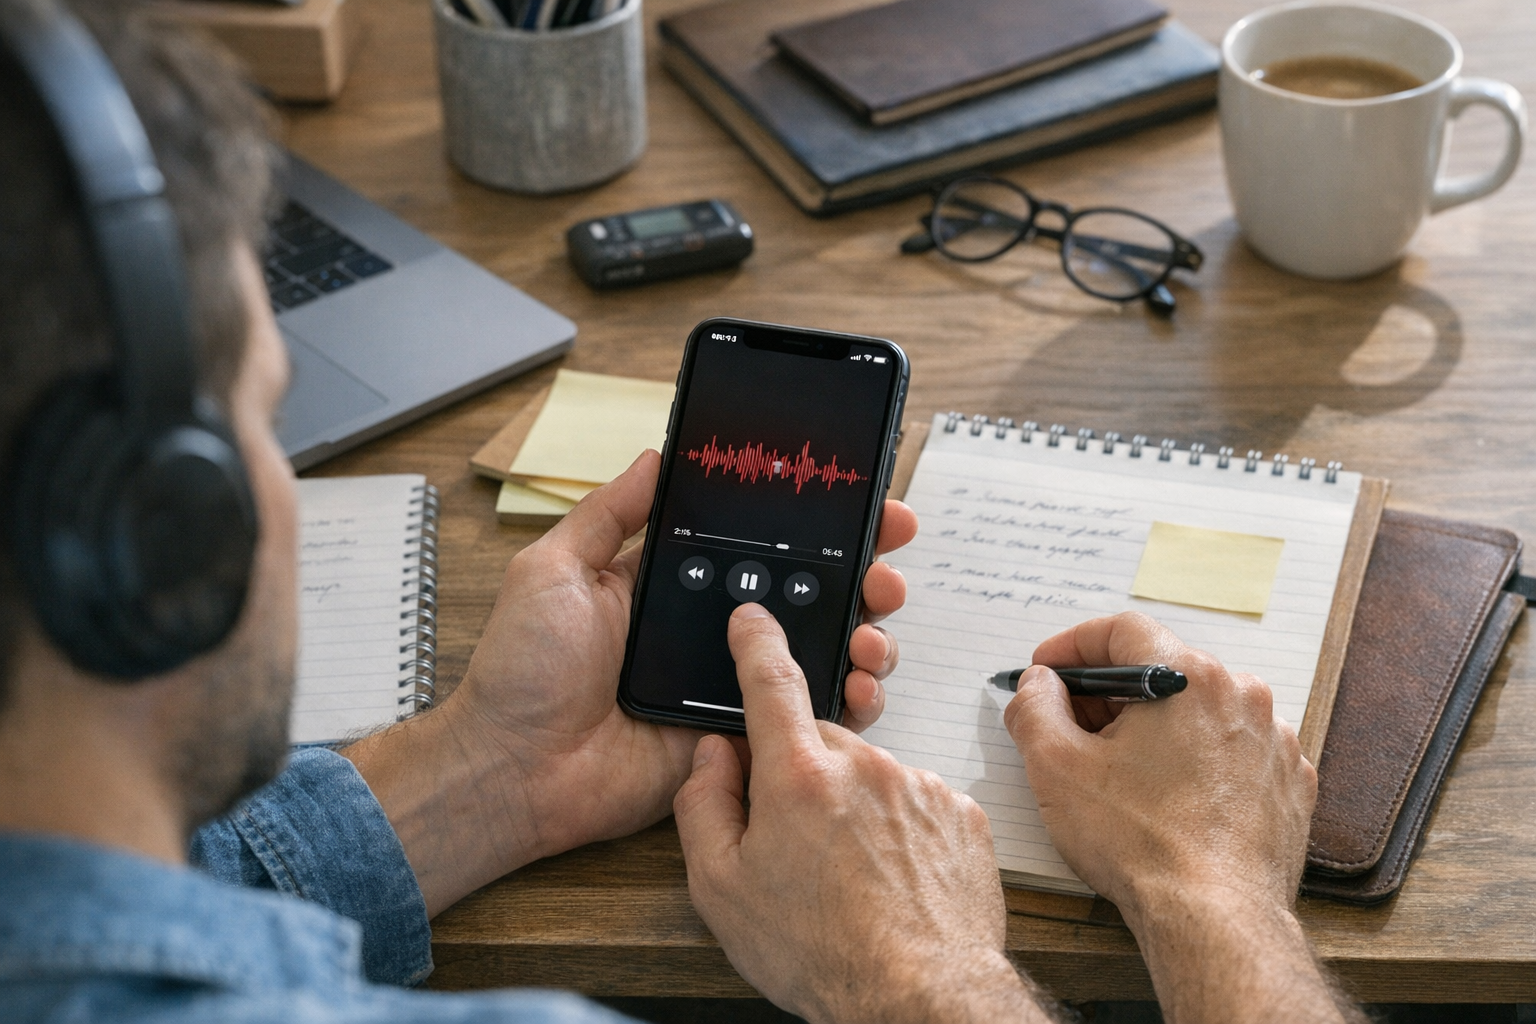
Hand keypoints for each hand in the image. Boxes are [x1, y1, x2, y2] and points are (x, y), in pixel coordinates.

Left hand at [345, 450, 917, 916]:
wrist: (514, 769)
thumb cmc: (521, 672)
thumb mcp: (554, 569)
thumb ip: (611, 513)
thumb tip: (657, 454)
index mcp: (677, 582)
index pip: (763, 541)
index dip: (818, 523)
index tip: (866, 503)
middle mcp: (715, 630)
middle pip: (810, 593)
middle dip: (863, 575)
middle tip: (886, 569)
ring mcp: (731, 684)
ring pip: (821, 652)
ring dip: (865, 637)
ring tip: (872, 633)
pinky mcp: (739, 737)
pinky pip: (806, 719)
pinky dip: (846, 704)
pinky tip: (859, 688)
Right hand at [674, 604, 1049, 1023]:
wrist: (919, 997)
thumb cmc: (821, 952)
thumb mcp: (720, 890)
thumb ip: (703, 806)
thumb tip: (714, 757)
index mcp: (798, 776)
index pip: (770, 682)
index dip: (756, 643)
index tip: (753, 619)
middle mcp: (863, 765)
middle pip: (819, 744)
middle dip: (804, 778)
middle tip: (797, 845)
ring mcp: (917, 786)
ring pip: (869, 776)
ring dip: (854, 809)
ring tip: (851, 878)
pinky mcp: (960, 811)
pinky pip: (915, 803)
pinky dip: (900, 830)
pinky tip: (891, 879)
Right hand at [1005, 612, 1356, 1023]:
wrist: (1215, 921)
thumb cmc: (1141, 846)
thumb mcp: (1055, 768)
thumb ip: (1034, 708)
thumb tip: (1038, 685)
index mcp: (1188, 678)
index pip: (1122, 630)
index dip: (1072, 645)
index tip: (1045, 671)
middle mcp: (1241, 696)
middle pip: (1161, 669)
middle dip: (1108, 693)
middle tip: (1070, 727)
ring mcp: (1273, 740)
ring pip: (1198, 711)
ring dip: (1154, 727)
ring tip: (1120, 771)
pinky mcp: (1287, 782)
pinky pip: (1231, 750)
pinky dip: (1196, 760)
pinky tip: (1167, 796)